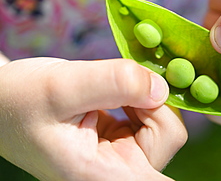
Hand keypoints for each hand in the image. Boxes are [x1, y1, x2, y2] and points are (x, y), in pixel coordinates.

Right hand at [0, 58, 186, 179]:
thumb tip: (162, 88)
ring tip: (107, 89)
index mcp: (102, 177)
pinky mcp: (124, 140)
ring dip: (144, 96)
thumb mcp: (62, 86)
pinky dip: (139, 97)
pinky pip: (152, 116)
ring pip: (164, 122)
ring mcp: (124, 156)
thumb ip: (115, 83)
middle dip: (151, 100)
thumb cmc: (21, 100)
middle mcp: (119, 172)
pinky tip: (113, 93)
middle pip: (170, 134)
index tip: (152, 112)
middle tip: (118, 84)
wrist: (4, 102)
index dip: (168, 136)